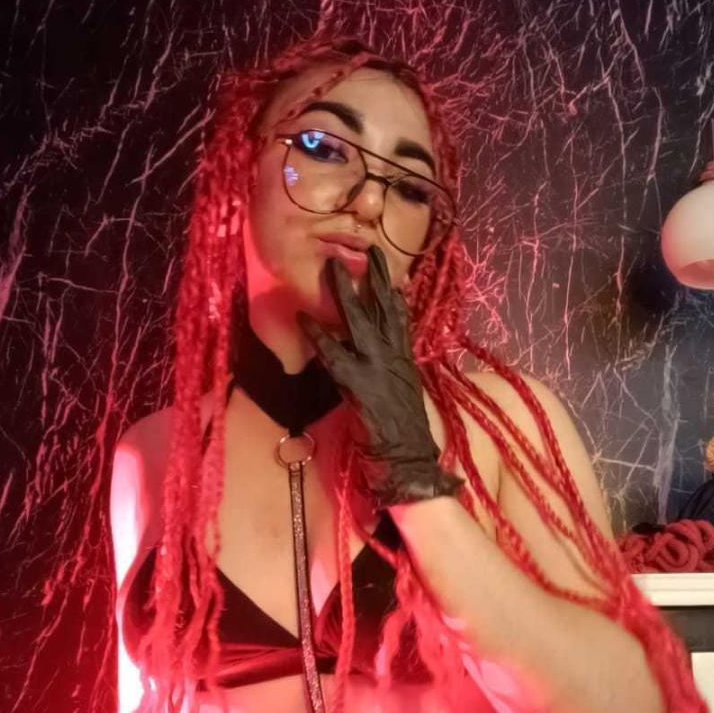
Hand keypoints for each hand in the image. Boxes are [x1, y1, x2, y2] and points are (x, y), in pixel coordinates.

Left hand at [298, 245, 461, 507]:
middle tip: (370, 251)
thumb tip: (388, 368)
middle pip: (385, 310)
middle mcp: (395, 358)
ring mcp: (377, 368)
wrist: (410, 461)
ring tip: (332, 266)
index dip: (396, 298)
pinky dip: (318, 335)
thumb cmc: (408, 439)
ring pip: (359, 321)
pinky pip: (334, 354)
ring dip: (344, 292)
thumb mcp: (407, 399)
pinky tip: (304, 318)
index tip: (393, 277)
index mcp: (407, 363)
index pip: (402, 322)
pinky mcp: (358, 383)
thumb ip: (396, 379)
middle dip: (377, 279)